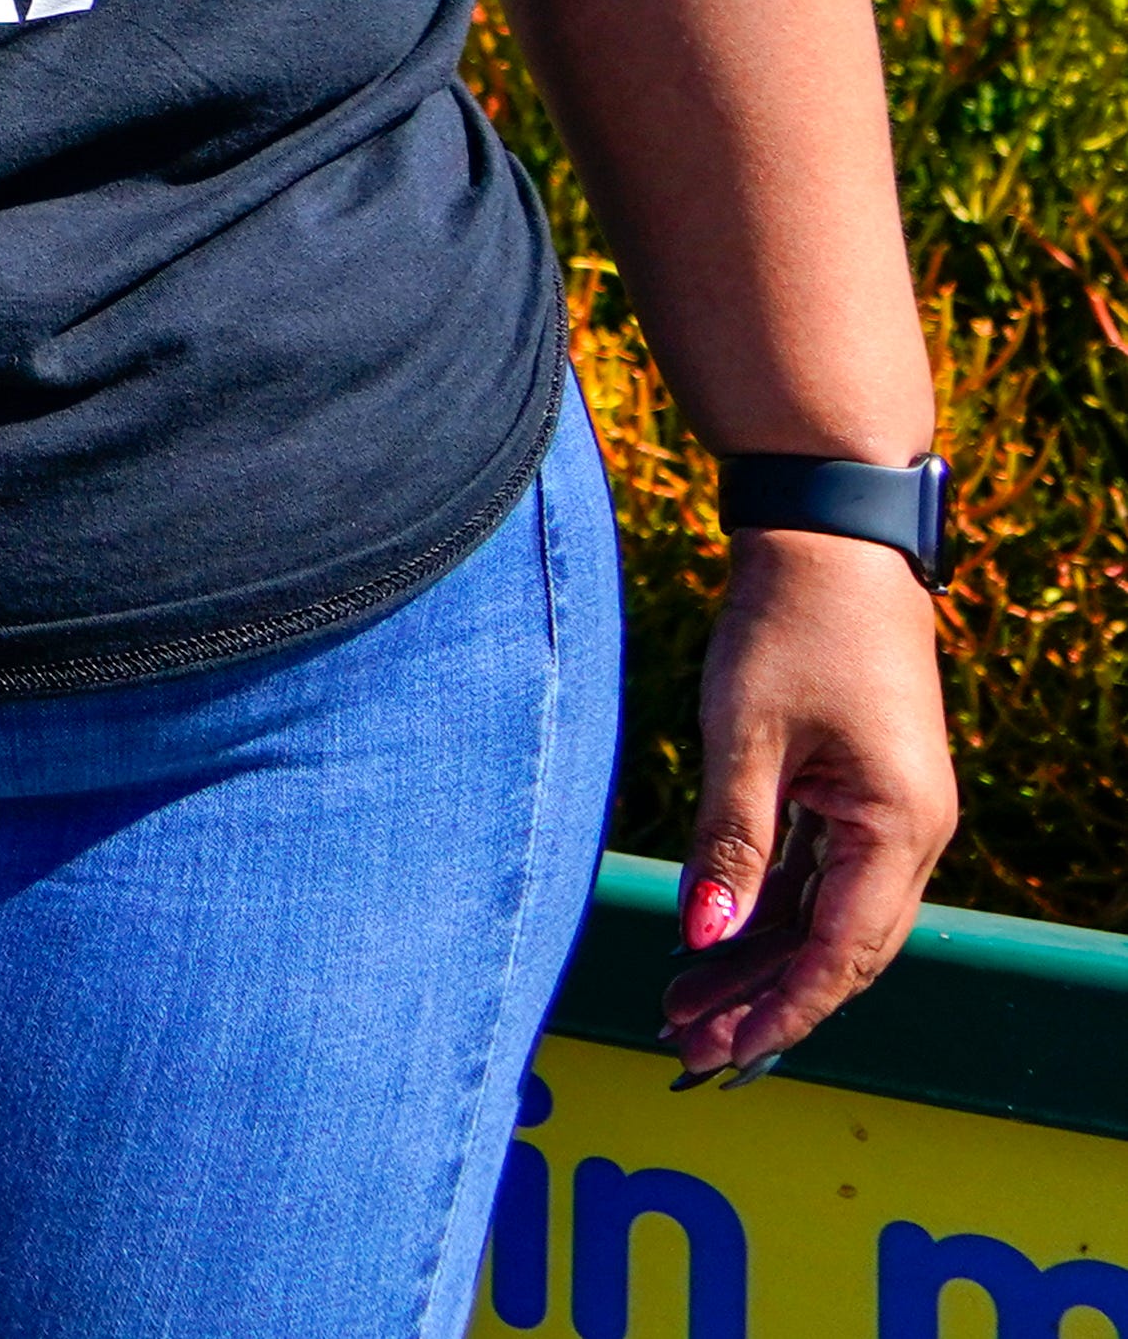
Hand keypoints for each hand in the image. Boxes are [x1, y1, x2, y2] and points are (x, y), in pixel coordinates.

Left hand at [662, 530, 956, 1079]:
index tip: (722, 1055)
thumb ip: (730, 841)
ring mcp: (890, 815)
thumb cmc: (789, 628)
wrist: (829, 540)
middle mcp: (909, 834)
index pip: (841, 954)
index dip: (782, 1012)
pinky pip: (821, 877)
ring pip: (828, 918)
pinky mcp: (861, 792)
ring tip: (686, 1006)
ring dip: (762, 963)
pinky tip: (717, 940)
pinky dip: (771, 913)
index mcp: (897, 828)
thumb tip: (705, 936)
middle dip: (767, 1003)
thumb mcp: (746, 736)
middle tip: (689, 1047)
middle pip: (840, 950)